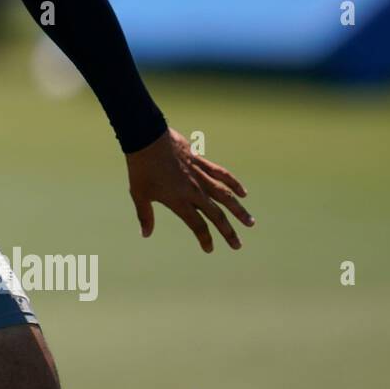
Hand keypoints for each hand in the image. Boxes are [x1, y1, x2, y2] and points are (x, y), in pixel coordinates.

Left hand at [126, 127, 252, 252]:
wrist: (147, 139)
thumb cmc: (141, 168)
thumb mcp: (139, 194)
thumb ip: (145, 215)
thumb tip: (145, 234)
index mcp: (179, 201)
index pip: (197, 225)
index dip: (205, 238)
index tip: (209, 248)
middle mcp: (194, 191)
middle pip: (216, 215)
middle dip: (228, 232)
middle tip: (238, 245)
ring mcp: (200, 176)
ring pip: (225, 197)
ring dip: (239, 211)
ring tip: (250, 223)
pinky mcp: (201, 162)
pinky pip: (222, 174)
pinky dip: (234, 183)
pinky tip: (243, 193)